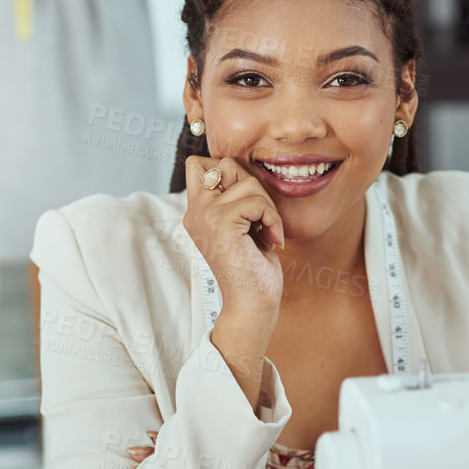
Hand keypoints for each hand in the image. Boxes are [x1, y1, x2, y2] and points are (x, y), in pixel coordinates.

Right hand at [182, 153, 285, 325]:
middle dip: (254, 187)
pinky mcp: (221, 222)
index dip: (229, 172)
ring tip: (267, 232)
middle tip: (261, 218)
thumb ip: (236, 197)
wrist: (252, 303)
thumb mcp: (242, 225)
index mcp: (197, 211)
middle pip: (226, 164)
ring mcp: (205, 215)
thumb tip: (244, 168)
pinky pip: (257, 202)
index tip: (247, 204)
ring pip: (248, 183)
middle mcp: (195, 211)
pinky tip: (271, 239)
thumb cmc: (253, 268)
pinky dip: (272, 219)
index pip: (199, 165)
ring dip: (268, 207)